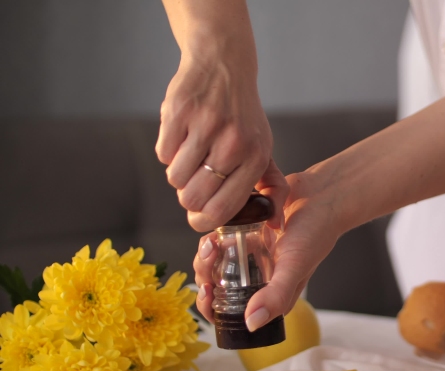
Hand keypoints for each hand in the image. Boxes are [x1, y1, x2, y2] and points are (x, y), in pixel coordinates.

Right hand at [155, 55, 285, 231]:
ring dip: (178, 172)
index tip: (198, 217)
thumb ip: (269, 186)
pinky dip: (168, 151)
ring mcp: (205, 126)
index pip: (222, 209)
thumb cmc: (243, 117)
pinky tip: (183, 136)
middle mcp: (233, 143)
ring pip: (175, 178)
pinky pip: (163, 154)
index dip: (203, 220)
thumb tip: (274, 223)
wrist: (223, 66)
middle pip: (193, 198)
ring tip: (191, 154)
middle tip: (194, 182)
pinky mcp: (179, 113)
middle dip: (188, 197)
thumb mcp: (263, 148)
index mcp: (255, 157)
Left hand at [193, 170, 342, 328]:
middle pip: (214, 284)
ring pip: (213, 261)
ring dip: (208, 250)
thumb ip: (275, 296)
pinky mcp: (245, 234)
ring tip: (215, 237)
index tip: (207, 287)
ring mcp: (249, 256)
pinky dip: (218, 230)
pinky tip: (224, 224)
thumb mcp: (295, 267)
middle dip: (204, 270)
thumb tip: (251, 325)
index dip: (210, 305)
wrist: (322, 194)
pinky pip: (220, 237)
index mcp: (268, 295)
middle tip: (211, 251)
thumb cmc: (316, 232)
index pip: (228, 313)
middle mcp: (256, 278)